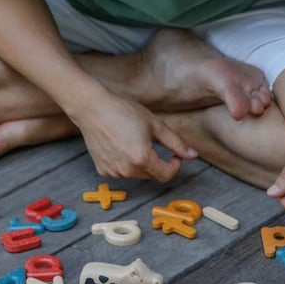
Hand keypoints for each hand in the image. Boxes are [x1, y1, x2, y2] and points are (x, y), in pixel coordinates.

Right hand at [72, 89, 195, 181]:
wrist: (92, 108)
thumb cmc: (123, 112)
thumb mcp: (155, 124)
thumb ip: (176, 143)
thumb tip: (192, 155)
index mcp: (142, 159)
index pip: (166, 175)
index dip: (175, 165)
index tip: (175, 154)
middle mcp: (127, 170)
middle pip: (152, 175)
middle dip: (158, 162)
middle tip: (152, 141)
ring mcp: (113, 172)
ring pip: (137, 174)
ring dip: (141, 163)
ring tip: (133, 140)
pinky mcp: (103, 171)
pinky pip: (122, 171)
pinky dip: (126, 163)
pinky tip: (120, 145)